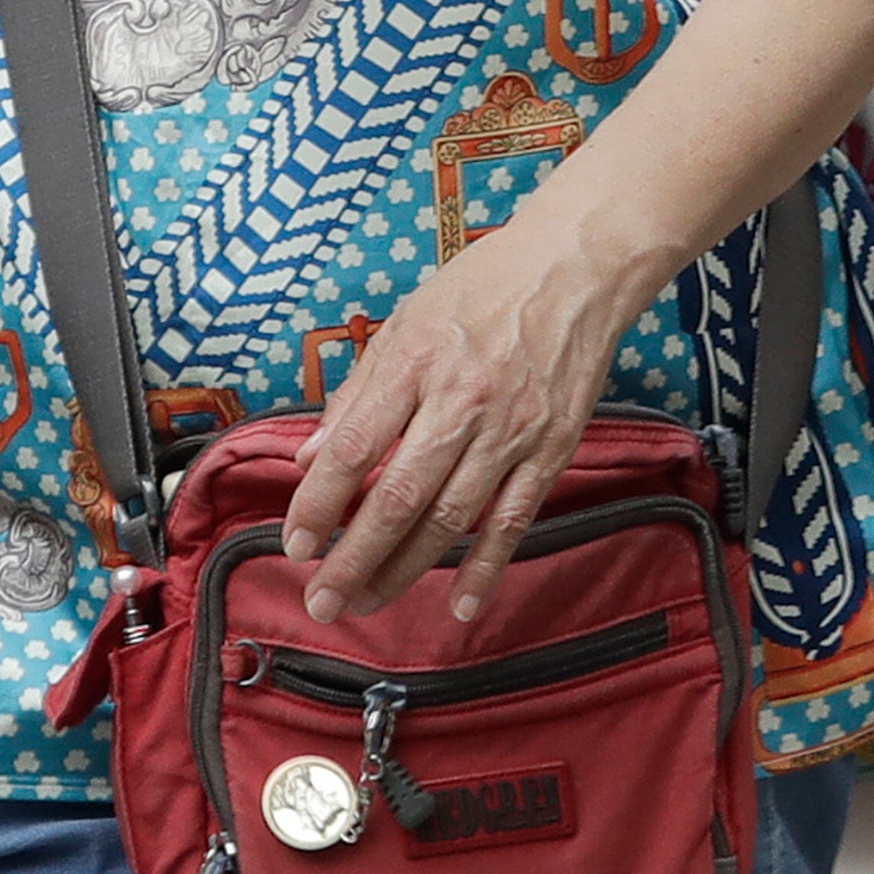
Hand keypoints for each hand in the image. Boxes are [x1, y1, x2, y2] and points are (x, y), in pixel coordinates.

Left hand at [280, 224, 644, 622]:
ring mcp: (510, 431)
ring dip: (404, 571)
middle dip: (353, 558)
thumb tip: (309, 457)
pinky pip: (513, 521)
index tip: (296, 543)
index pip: (355, 447)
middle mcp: (462, 401)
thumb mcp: (406, 321)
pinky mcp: (551, 450)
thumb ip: (357, 392)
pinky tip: (462, 606)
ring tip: (366, 603)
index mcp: (416, 362)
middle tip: (322, 601)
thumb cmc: (484, 288)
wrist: (578, 267)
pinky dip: (486, 568)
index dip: (320, 502)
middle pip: (399, 498)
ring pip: (450, 520)